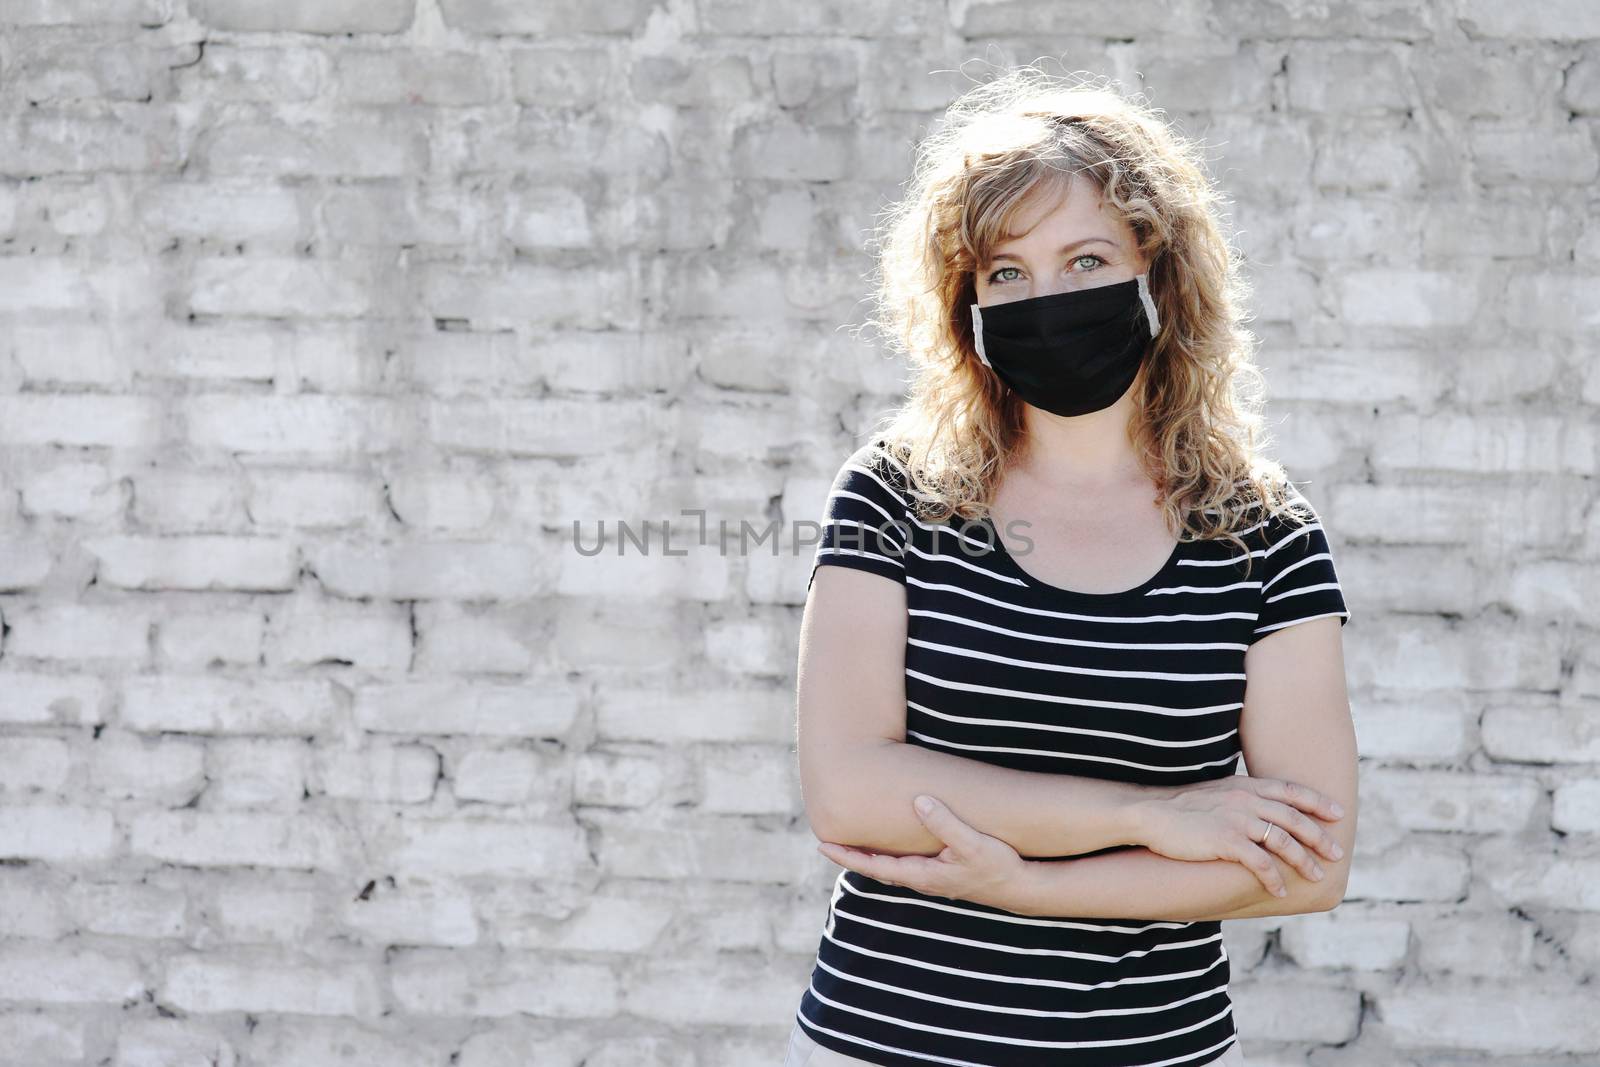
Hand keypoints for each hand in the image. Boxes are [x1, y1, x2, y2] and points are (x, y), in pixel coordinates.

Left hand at [815, 794, 1025, 910]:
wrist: (1021, 888)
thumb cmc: (997, 865)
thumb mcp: (972, 843)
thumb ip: (945, 823)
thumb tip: (919, 801)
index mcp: (922, 874)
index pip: (875, 866)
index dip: (848, 855)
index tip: (822, 845)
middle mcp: (922, 880)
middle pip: (877, 869)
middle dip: (851, 856)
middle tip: (824, 843)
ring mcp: (932, 879)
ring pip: (891, 869)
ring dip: (869, 857)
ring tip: (850, 844)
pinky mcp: (942, 874)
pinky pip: (905, 866)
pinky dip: (888, 857)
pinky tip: (888, 846)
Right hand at [1133, 777, 1346, 897]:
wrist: (1151, 813)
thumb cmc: (1182, 807)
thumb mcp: (1217, 793)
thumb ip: (1242, 798)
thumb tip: (1261, 810)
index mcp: (1245, 786)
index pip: (1290, 791)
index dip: (1317, 802)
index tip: (1338, 813)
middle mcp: (1245, 800)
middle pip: (1294, 818)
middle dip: (1319, 836)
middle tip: (1337, 852)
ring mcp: (1237, 819)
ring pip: (1283, 841)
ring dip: (1303, 860)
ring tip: (1316, 876)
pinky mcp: (1225, 841)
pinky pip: (1260, 863)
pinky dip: (1274, 878)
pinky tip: (1280, 889)